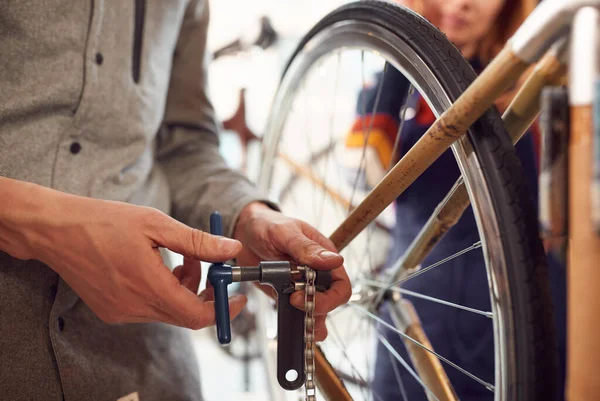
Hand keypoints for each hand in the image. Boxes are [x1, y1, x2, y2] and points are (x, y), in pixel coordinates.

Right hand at [32, 192, 245, 328]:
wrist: (54, 230)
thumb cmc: (102, 221)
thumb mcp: (156, 224)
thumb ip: (197, 242)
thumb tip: (231, 251)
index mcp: (148, 287)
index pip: (198, 316)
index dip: (223, 309)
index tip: (238, 296)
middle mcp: (134, 308)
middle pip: (186, 313)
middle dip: (205, 290)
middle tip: (209, 262)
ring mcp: (121, 312)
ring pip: (168, 309)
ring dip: (184, 287)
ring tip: (181, 255)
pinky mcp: (111, 310)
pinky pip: (149, 307)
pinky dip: (163, 290)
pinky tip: (157, 264)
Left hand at [233, 202, 351, 340]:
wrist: (245, 231)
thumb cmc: (268, 225)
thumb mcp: (285, 232)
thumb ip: (307, 248)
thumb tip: (334, 261)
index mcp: (324, 255)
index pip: (341, 284)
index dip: (329, 297)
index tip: (305, 295)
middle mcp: (317, 273)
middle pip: (331, 301)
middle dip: (317, 308)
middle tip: (293, 302)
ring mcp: (303, 285)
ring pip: (317, 310)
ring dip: (311, 322)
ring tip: (301, 329)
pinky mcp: (288, 294)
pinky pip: (298, 312)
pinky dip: (297, 322)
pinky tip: (293, 328)